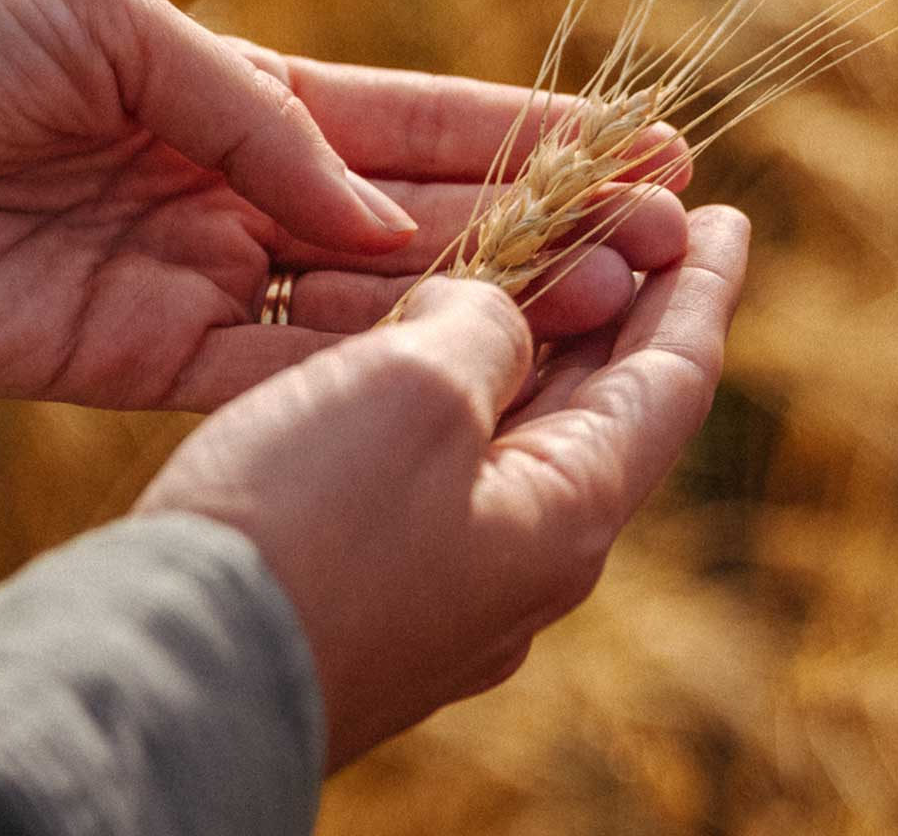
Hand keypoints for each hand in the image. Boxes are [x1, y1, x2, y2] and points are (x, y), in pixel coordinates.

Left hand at [0, 0, 687, 408]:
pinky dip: (363, 371)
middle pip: (414, 219)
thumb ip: (249, 114)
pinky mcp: (136, 359)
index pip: (408, 119)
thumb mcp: (105, 23)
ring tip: (603, 301)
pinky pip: (274, 371)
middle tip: (659, 240)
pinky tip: (461, 365)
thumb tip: (374, 213)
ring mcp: (192, 278)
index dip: (523, 134)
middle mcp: (231, 190)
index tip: (639, 146)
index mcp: (229, 90)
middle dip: (537, 226)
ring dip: (482, 307)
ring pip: (367, 307)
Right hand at [136, 205, 749, 767]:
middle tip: (634, 226)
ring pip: (513, 444)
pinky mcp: (374, 601)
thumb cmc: (303, 529)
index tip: (726, 219)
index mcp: (567, 516)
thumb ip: (481, 328)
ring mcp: (449, 594)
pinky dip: (451, 400)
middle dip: (616, 312)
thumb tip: (486, 319)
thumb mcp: (414, 390)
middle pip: (600, 413)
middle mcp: (525, 565)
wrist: (171, 677)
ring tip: (529, 274)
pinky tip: (413, 366)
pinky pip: (440, 477)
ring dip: (528, 352)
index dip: (699, 290)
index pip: (670, 382)